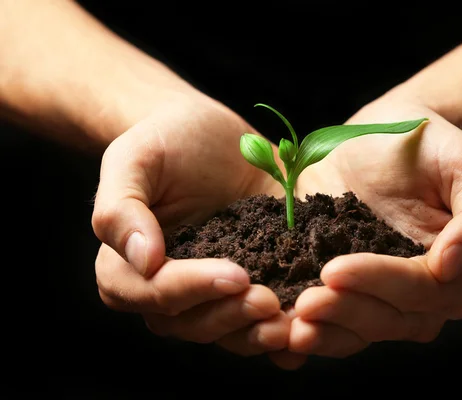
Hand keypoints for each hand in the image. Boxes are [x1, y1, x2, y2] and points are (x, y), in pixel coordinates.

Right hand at [91, 93, 290, 356]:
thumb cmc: (167, 140)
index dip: (193, 288)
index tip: (236, 275)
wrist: (213, 136)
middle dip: (231, 316)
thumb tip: (143, 260)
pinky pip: (257, 321)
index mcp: (128, 266)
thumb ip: (121, 208)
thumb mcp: (135, 159)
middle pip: (191, 322)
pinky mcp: (249, 285)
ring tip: (293, 323)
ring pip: (226, 331)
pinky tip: (305, 334)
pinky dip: (279, 335)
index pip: (155, 291)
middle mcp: (168, 288)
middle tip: (269, 301)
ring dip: (257, 333)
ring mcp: (211, 291)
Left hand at [284, 97, 461, 358]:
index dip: (381, 283)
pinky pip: (332, 322)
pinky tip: (280, 335)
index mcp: (458, 270)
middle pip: (389, 318)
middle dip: (346, 312)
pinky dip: (309, 333)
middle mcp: (422, 294)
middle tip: (305, 303)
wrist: (379, 134)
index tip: (335, 270)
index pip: (423, 289)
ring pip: (360, 330)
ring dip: (326, 332)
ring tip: (290, 327)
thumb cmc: (427, 143)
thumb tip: (454, 265)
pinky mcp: (345, 288)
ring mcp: (380, 295)